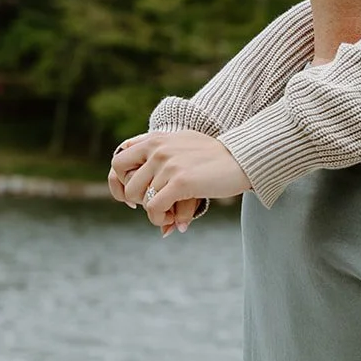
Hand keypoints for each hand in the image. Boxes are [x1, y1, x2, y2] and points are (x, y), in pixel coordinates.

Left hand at [109, 131, 251, 226]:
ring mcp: (168, 164)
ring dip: (154, 213)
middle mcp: (158, 149)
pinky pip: (154, 208)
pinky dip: (160, 219)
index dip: (121, 183)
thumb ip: (159, 149)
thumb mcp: (182, 142)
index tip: (136, 195)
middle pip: (127, 185)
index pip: (118, 162)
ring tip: (169, 215)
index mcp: (156, 139)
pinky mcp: (180, 181)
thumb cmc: (215, 156)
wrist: (242, 158)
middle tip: (154, 207)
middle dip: (138, 202)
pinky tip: (174, 220)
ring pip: (142, 200)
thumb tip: (137, 168)